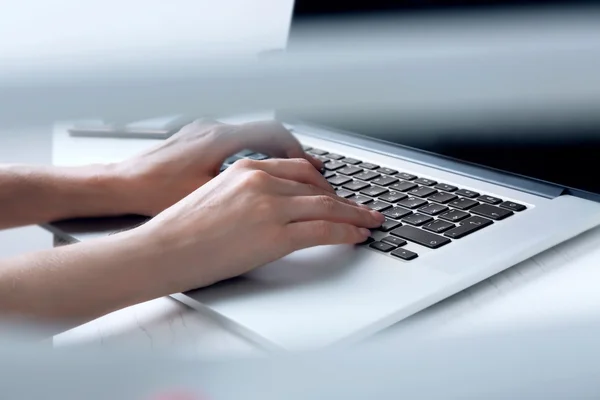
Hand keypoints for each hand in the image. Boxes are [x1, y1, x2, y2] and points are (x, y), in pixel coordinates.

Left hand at [115, 119, 322, 215]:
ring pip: (256, 138)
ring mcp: (206, 132)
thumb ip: (244, 197)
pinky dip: (258, 155)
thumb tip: (279, 211)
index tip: (320, 174)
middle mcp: (216, 130)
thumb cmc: (153, 193)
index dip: (302, 155)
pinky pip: (239, 141)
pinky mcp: (197, 140)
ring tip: (297, 177)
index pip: (276, 135)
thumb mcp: (204, 197)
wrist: (117, 186)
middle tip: (320, 177)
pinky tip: (262, 175)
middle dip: (299, 157)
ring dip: (280, 156)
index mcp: (220, 140)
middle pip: (271, 134)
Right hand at [134, 158, 384, 290]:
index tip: (336, 191)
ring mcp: (270, 206)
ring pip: (327, 206)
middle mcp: (262, 180)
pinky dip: (346, 232)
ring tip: (368, 222)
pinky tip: (357, 235)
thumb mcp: (217, 195)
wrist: (160, 250)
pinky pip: (323, 230)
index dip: (324, 182)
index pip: (299, 170)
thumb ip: (249, 192)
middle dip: (344, 198)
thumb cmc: (180, 229)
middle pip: (318, 186)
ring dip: (353, 215)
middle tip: (361, 207)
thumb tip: (275, 205)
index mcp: (247, 167)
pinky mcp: (275, 235)